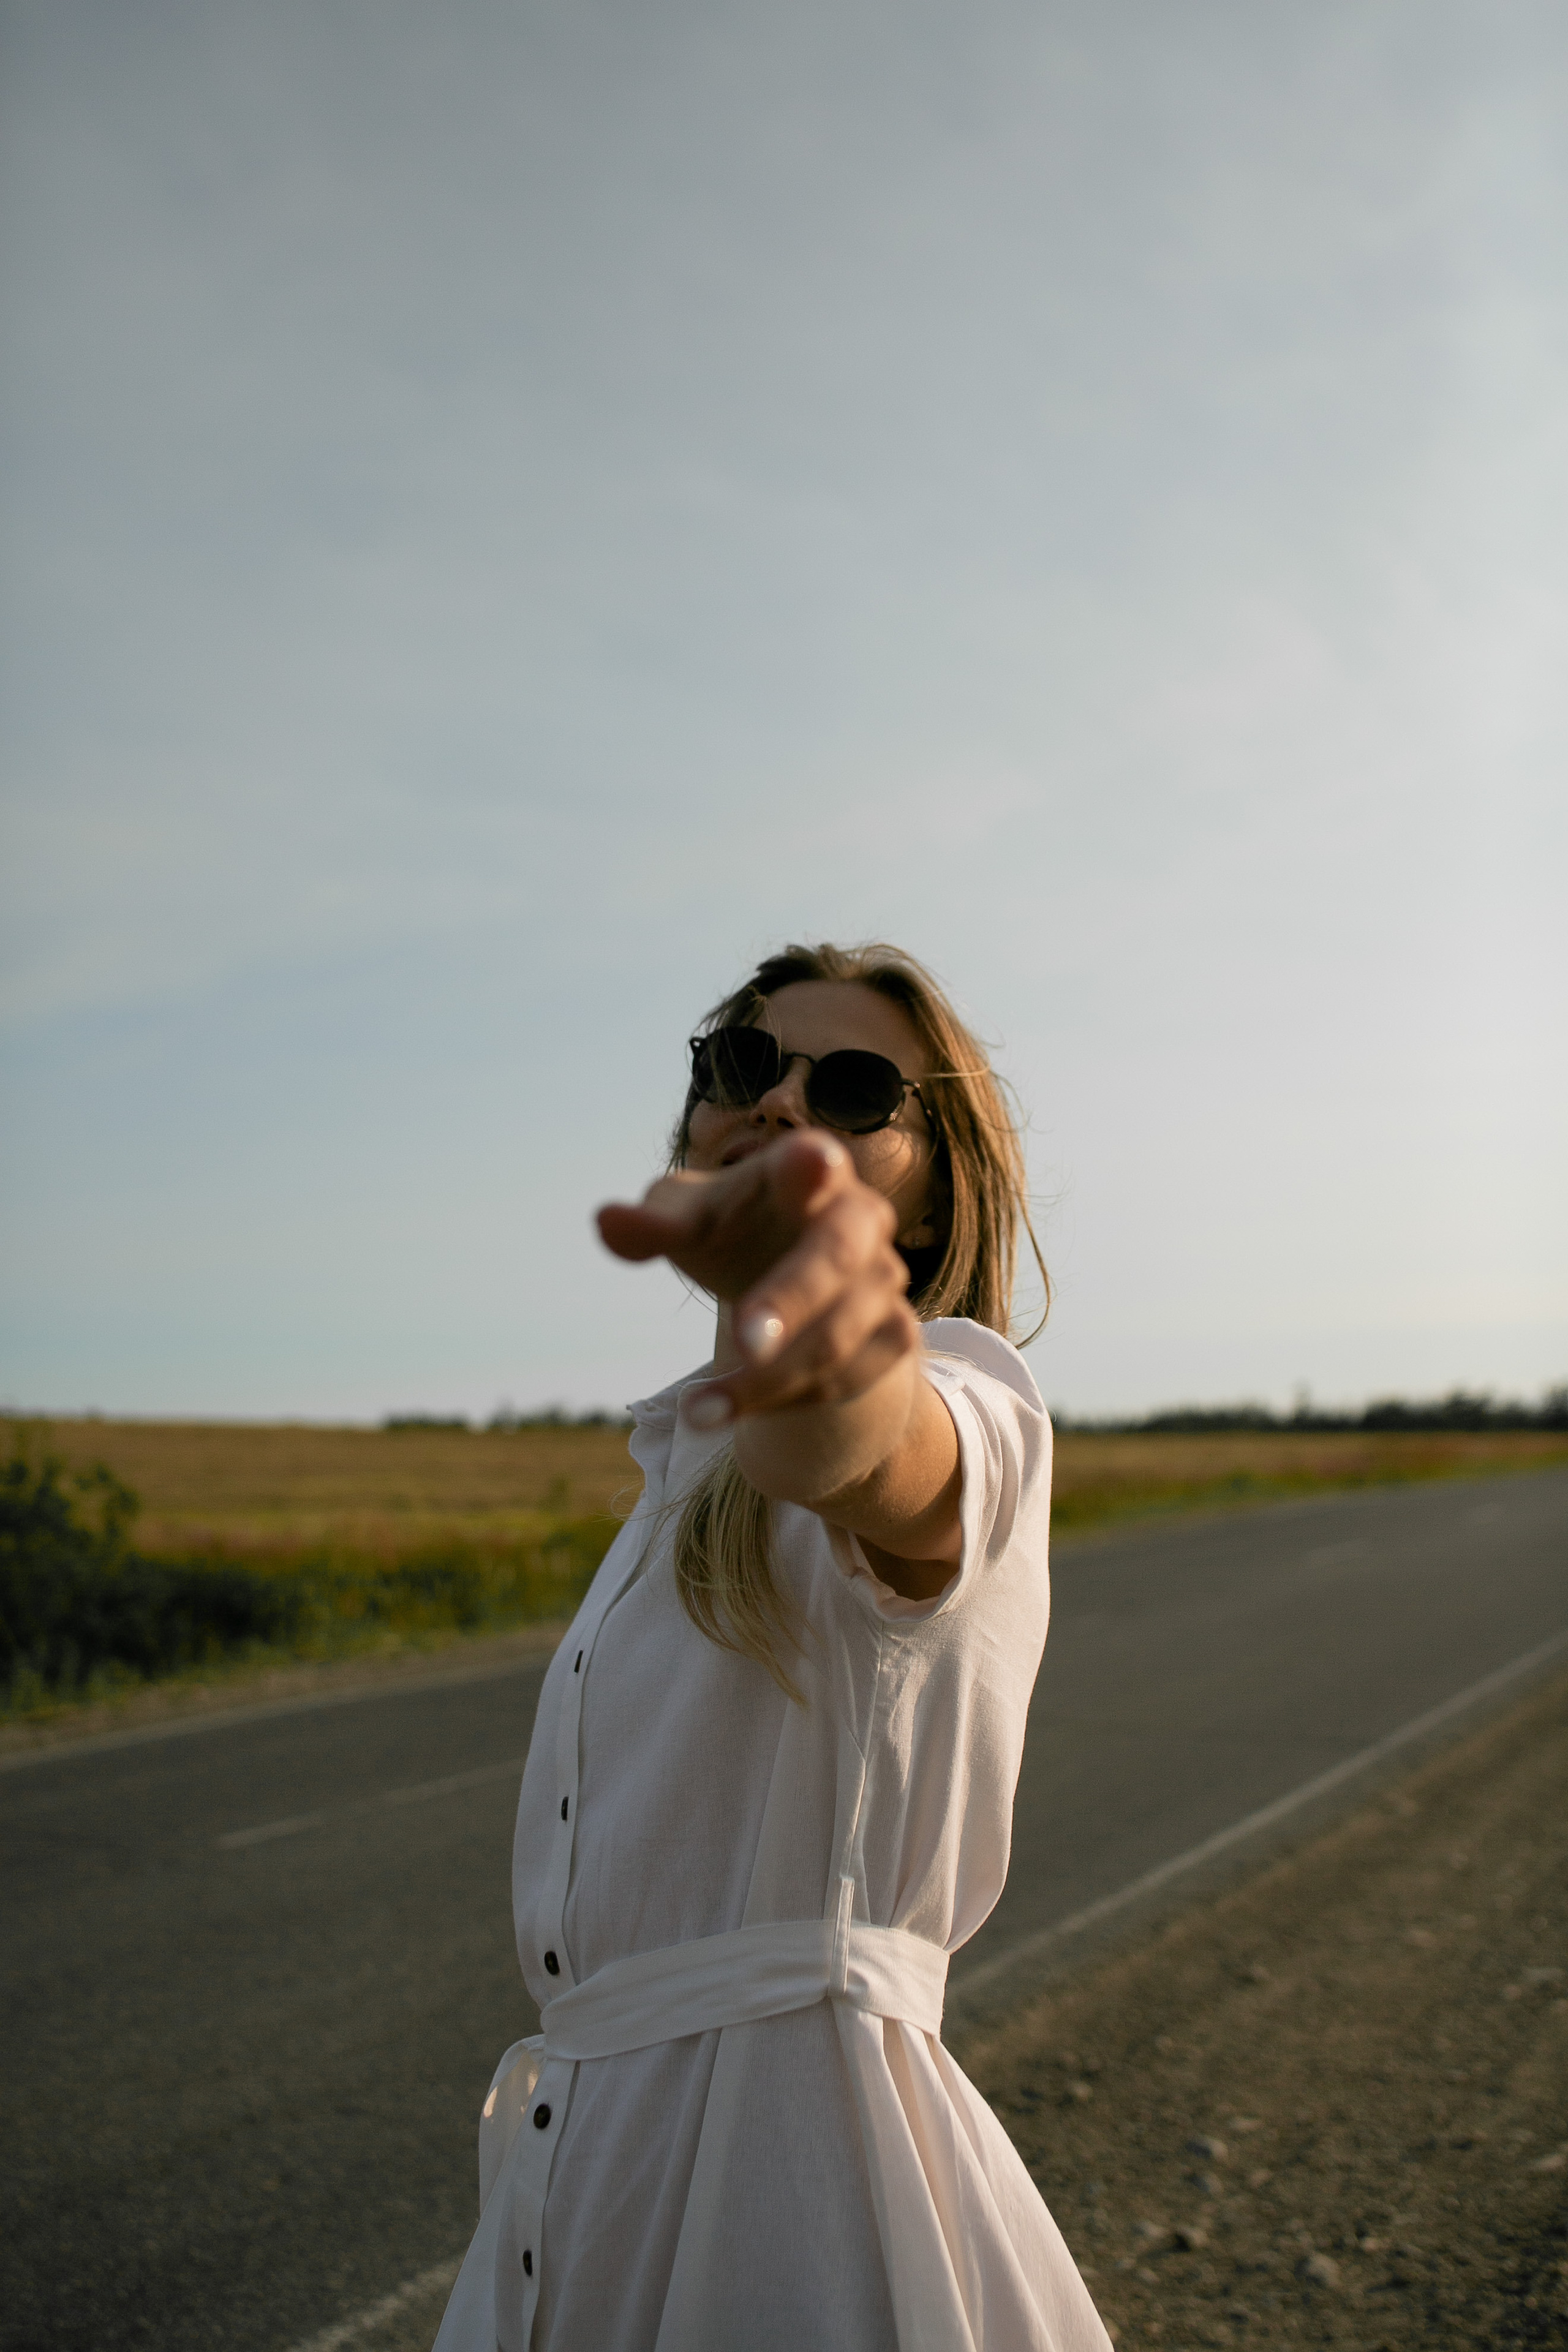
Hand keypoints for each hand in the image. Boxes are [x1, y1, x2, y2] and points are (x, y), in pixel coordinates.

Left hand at [596, 1133, 919, 1425]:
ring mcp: (885, 1278)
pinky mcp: (895, 1336)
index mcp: (806, 1169)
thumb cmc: (732, 1231)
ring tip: (695, 1411)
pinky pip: (844, 1380)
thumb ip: (653, 1224)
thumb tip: (605, 1221)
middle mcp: (859, 1217)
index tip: (809, 1160)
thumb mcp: (688, 1220)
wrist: (789, 1284)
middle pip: (836, 1255)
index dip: (811, 1165)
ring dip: (767, 1379)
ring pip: (837, 1337)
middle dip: (792, 1298)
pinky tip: (726, 1410)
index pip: (813, 1160)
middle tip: (743, 1340)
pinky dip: (782, 1402)